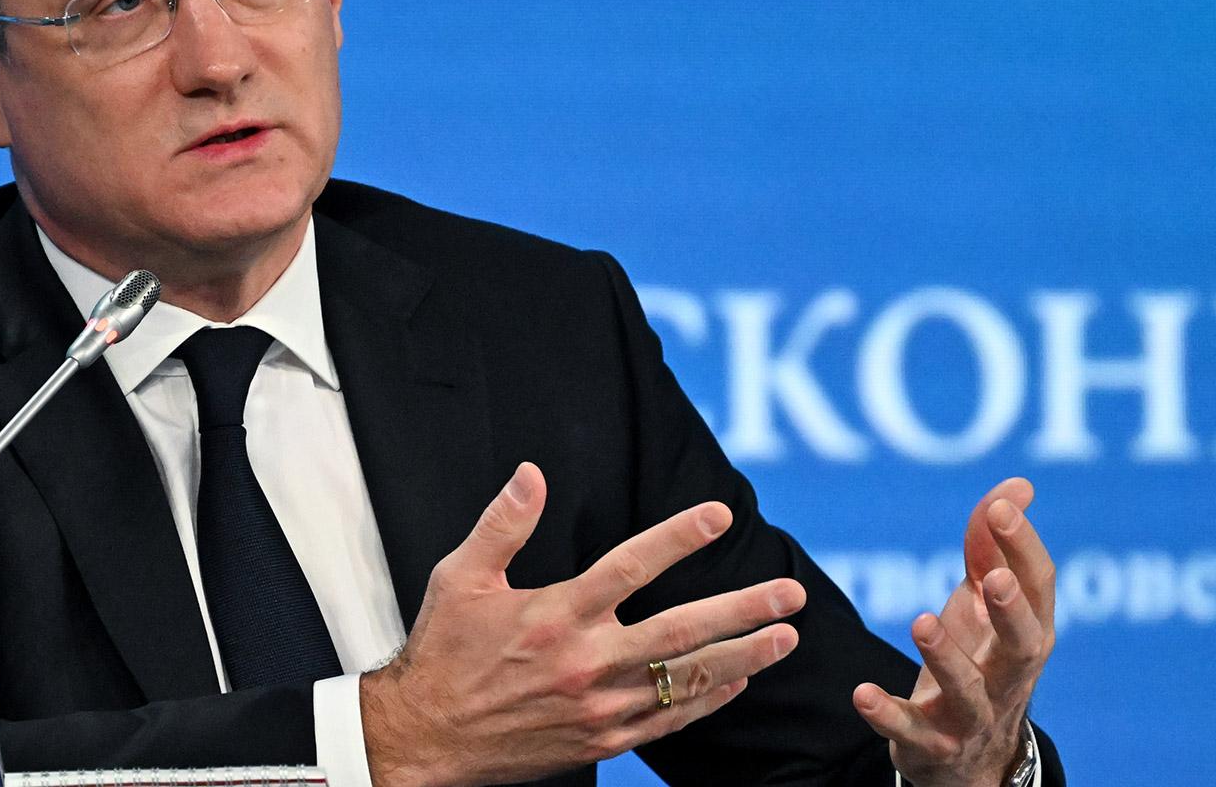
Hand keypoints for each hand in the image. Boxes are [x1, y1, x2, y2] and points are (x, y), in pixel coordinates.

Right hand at [360, 462, 804, 786]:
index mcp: (555, 615)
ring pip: (685, 679)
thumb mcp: (458, 578)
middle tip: (789, 592)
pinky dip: (708, 700)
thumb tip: (532, 473)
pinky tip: (738, 679)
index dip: (678, 537)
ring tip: (786, 636)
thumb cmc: (443, 653)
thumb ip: (502, 525)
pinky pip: (669, 721)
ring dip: (742, 656)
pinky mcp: (602, 741)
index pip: (631, 567)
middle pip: (681, 631)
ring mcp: (599, 707)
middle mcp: (585, 662)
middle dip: (743, 610)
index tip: (720, 514)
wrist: (426, 739)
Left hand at [852, 478, 1055, 786]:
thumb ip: (992, 546)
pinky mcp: (931, 744)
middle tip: (996, 578)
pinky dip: (887, 715)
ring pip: (968, 692)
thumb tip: (1018, 486)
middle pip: (1023, 646)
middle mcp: (1009, 677)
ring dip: (946, 658)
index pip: (1039, 589)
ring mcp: (973, 716)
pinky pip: (910, 732)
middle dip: (1012, 612)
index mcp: (1028, 635)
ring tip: (921, 620)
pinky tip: (863, 693)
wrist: (970, 760)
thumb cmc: (979, 660)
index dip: (1024, 548)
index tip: (1003, 508)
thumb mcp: (982, 604)